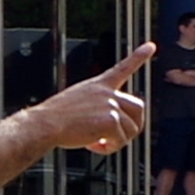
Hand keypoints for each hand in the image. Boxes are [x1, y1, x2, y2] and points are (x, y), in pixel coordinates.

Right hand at [25, 45, 155, 157]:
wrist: (44, 125)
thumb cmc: (53, 119)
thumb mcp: (75, 104)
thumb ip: (96, 110)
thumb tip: (110, 130)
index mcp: (97, 86)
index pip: (122, 68)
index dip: (138, 57)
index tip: (151, 46)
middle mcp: (106, 93)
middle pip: (138, 107)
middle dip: (132, 125)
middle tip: (116, 136)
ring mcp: (110, 106)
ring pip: (132, 128)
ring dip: (118, 140)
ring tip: (99, 143)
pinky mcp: (111, 122)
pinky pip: (121, 140)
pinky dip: (110, 148)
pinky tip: (93, 146)